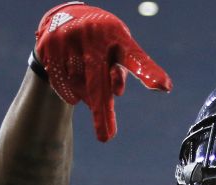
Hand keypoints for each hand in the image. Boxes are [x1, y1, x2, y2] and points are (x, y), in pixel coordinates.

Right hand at [35, 2, 172, 140]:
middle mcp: (94, 35)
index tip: (164, 87)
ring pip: (79, 87)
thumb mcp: (117, 51)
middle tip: (106, 138)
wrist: (67, 16)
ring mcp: (70, 39)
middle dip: (102, 113)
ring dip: (85, 94)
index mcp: (118, 35)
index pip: (136, 59)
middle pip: (99, 82)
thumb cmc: (103, 41)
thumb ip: (120, 72)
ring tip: (85, 74)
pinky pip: (62, 84)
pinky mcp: (50, 46)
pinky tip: (71, 75)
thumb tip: (116, 93)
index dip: (149, 73)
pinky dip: (69, 90)